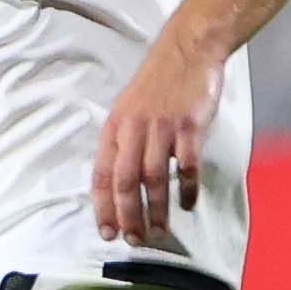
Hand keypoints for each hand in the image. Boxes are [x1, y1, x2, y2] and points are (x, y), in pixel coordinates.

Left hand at [95, 32, 225, 246]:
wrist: (187, 49)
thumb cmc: (158, 83)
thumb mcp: (128, 109)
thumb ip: (122, 142)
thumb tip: (118, 183)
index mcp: (114, 127)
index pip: (101, 174)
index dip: (102, 207)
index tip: (106, 233)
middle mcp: (134, 129)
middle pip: (125, 181)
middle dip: (128, 216)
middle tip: (134, 240)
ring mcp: (162, 127)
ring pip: (153, 178)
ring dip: (155, 209)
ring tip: (159, 231)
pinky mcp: (189, 126)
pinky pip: (186, 166)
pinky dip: (186, 189)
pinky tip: (188, 204)